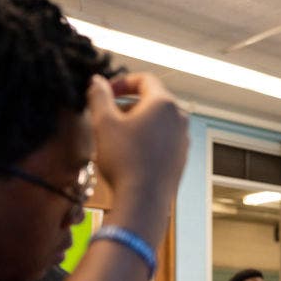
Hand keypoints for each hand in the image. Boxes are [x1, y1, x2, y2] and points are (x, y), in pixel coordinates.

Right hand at [87, 73, 188, 241]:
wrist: (143, 200)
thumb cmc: (124, 160)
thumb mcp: (104, 123)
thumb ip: (99, 95)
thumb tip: (97, 81)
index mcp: (164, 103)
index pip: (144, 79)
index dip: (122, 82)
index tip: (105, 92)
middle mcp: (180, 119)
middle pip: (152, 100)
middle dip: (128, 104)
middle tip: (107, 116)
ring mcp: (184, 140)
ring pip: (158, 122)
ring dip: (137, 123)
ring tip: (116, 137)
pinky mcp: (182, 159)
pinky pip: (163, 140)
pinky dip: (147, 140)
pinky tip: (130, 154)